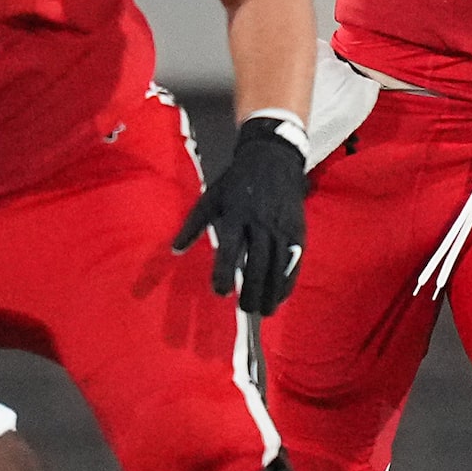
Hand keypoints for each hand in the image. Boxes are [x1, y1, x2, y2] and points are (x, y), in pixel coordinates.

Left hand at [171, 116, 306, 313]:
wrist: (273, 159)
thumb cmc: (236, 182)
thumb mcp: (210, 198)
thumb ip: (192, 225)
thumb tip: (174, 251)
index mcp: (236, 215)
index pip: (230, 250)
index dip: (225, 273)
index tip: (220, 293)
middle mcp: (260, 223)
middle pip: (257, 264)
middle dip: (252, 291)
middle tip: (245, 310)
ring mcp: (281, 227)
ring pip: (278, 266)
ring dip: (271, 292)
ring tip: (263, 311)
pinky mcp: (297, 230)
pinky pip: (294, 261)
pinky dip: (288, 281)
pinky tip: (281, 296)